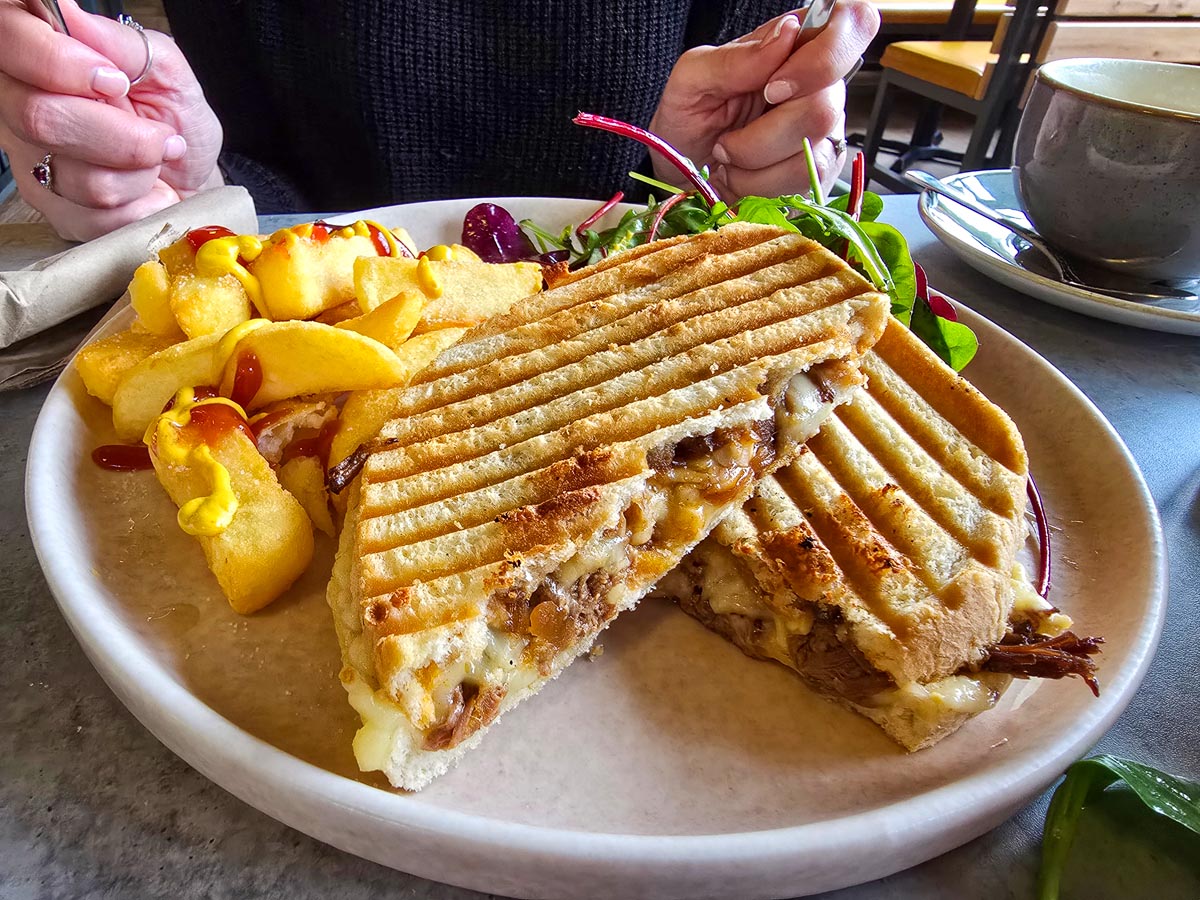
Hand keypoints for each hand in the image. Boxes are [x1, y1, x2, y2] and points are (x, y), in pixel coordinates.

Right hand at [0, 0, 222, 240]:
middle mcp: (18, 104)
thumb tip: (75, 20)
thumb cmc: (173, 117)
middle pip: (38, 117)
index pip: (7, 39)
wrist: (189, 175)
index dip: (56, 62)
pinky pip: (93, 217)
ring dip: (137, 174)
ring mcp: (30, 160)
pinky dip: (139, 206)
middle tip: (159, 136)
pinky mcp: (53, 209)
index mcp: (39, 54)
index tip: (113, 81)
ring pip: (74, 176)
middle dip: (120, 135)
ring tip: (153, 163)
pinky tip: (148, 192)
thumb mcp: (163, 67)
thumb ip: (120, 45)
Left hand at [649, 2, 878, 200]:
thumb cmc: (689, 117)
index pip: (853, 23)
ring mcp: (826, 129)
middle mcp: (821, 83)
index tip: (774, 88)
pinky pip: (805, 182)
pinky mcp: (821, 169)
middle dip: (762, 135)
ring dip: (757, 164)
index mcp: (795, 44)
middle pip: (824, 107)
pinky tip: (744, 176)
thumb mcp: (693, 79)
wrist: (681, 171)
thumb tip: (785, 34)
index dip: (826, 57)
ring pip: (812, 152)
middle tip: (728, 139)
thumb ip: (736, 58)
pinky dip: (762, 186)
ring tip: (730, 158)